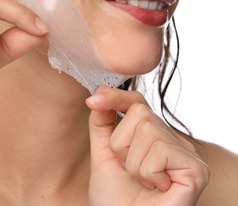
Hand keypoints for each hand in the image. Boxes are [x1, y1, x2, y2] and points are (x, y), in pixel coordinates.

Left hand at [86, 87, 209, 205]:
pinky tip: (157, 188)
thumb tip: (98, 94)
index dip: (117, 97)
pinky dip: (148, 173)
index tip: (94, 100)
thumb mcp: (103, 154)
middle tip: (130, 171)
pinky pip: (160, 149)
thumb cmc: (116, 197)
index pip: (137, 102)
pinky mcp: (196, 168)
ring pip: (148, 130)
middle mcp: (171, 139)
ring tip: (143, 181)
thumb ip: (102, 124)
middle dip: (121, 145)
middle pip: (140, 113)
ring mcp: (186, 153)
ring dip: (134, 163)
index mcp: (151, 135)